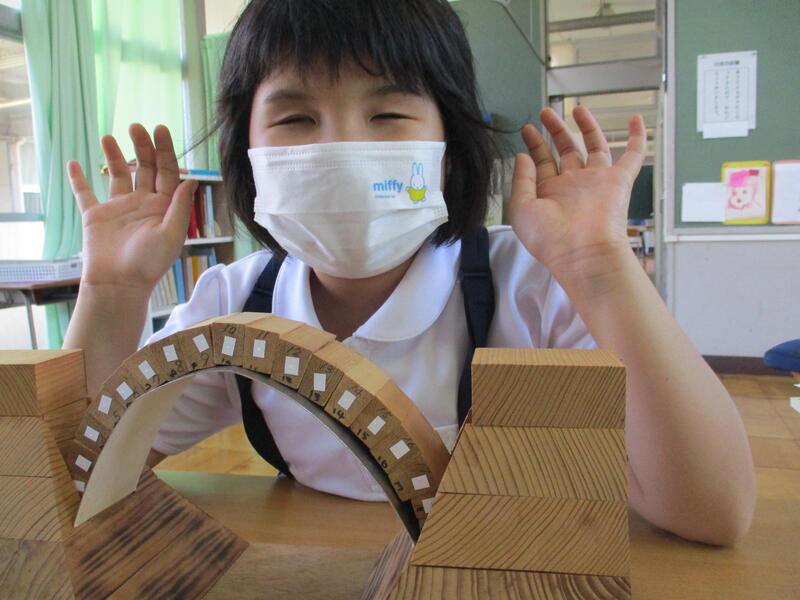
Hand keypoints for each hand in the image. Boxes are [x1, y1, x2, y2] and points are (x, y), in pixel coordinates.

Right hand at [67, 124, 196, 294]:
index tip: (159, 130)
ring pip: (116, 175)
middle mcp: (142, 204)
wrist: (119, 284)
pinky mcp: (96, 216)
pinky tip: (75, 162)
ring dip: (113, 156)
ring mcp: (118, 209)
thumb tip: (190, 179)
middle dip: (142, 147)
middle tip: (137, 127)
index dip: (164, 150)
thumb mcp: (171, 234)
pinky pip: (85, 194)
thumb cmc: (149, 264)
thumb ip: (179, 206)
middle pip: (143, 168)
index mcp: (163, 207)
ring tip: (108, 137)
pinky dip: (78, 179)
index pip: (166, 172)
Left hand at [508, 106, 645, 282]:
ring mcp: (596, 182)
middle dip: (555, 130)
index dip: (534, 144)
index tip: (527, 129)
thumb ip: (521, 180)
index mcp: (550, 193)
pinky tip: (636, 120)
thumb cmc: (550, 238)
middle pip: (566, 150)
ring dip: (586, 126)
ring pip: (594, 146)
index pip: (542, 162)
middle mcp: (574, 185)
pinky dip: (637, 138)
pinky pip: (633, 156)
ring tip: (577, 108)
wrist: (581, 252)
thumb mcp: (521, 208)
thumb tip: (523, 156)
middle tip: (545, 113)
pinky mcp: (619, 182)